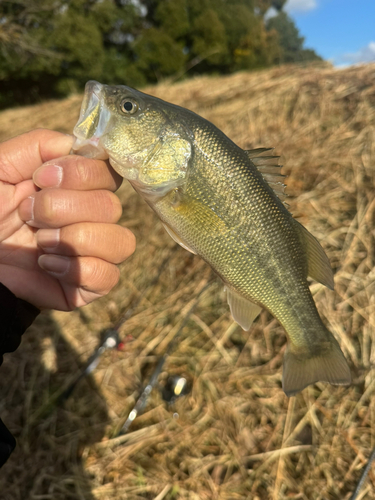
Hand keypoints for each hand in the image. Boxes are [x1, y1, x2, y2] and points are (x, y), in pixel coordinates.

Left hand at [0, 129, 134, 309]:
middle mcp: (88, 219)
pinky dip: (77, 269)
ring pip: (122, 242)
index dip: (82, 174)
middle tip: (29, 215)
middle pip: (113, 206)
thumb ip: (39, 146)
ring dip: (76, 239)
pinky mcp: (86, 286)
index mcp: (74, 190)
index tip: (40, 180)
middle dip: (65, 209)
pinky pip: (108, 276)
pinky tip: (47, 266)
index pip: (109, 173)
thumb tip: (81, 146)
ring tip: (40, 244)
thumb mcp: (2, 168)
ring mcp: (90, 253)